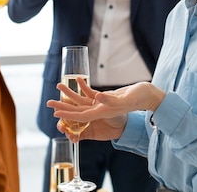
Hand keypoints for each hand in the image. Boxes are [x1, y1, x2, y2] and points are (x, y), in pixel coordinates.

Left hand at [48, 79, 165, 141]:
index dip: (67, 115)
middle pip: (77, 109)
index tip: (55, 113)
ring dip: (70, 94)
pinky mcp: (106, 97)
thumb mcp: (125, 99)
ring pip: (82, 100)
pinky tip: (77, 79)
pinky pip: (91, 93)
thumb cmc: (138, 98)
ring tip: (58, 86)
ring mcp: (102, 104)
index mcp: (103, 113)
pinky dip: (83, 87)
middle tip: (48, 102)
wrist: (147, 95)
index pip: (81, 116)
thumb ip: (111, 100)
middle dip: (63, 106)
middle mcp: (100, 110)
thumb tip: (97, 98)